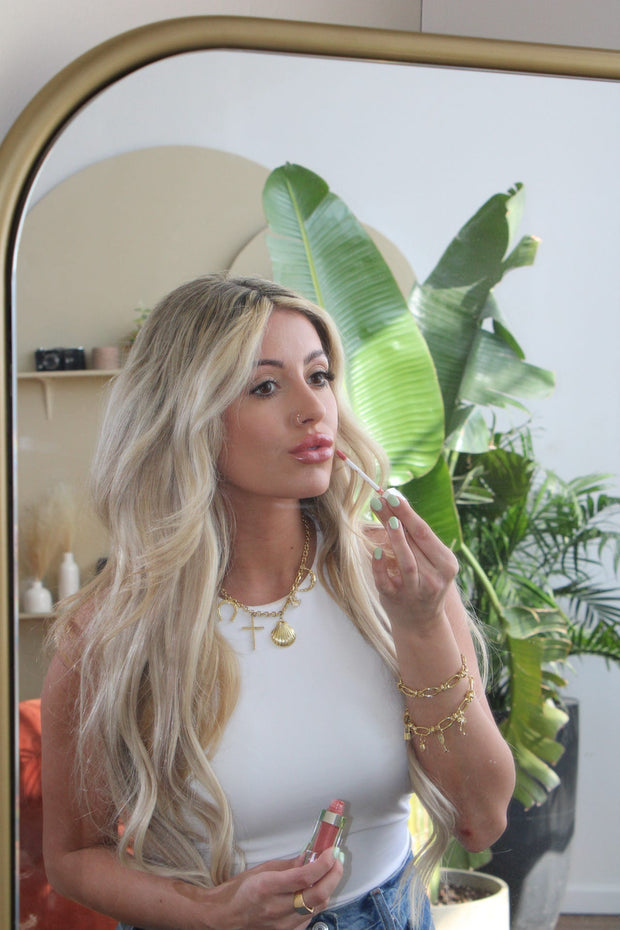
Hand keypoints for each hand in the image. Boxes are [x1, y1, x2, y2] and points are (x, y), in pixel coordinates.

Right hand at [175, 846, 343, 929]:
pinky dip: (316, 902)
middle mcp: (277, 908)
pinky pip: (310, 917)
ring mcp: (283, 925)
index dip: (323, 863)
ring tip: (328, 873)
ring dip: (328, 888)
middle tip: (336, 860)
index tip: (331, 851)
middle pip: (317, 895)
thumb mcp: (262, 869)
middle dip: (333, 875)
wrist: (225, 917)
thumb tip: (311, 856)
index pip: (304, 876)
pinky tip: (313, 891)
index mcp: (267, 886)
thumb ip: (289, 865)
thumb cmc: (240, 891)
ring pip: (318, 907)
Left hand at [370, 489, 458, 633]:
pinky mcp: (396, 600)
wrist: (421, 622)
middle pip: (416, 543)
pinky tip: (376, 551)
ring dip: (396, 540)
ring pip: (407, 562)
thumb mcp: (428, 560)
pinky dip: (381, 566)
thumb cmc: (423, 581)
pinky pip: (387, 580)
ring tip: (386, 520)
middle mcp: (435, 578)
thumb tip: (394, 500)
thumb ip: (414, 535)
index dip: (408, 513)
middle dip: (397, 518)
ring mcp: (416, 591)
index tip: (393, 495)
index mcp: (446, 564)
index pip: (425, 533)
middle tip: (380, 500)